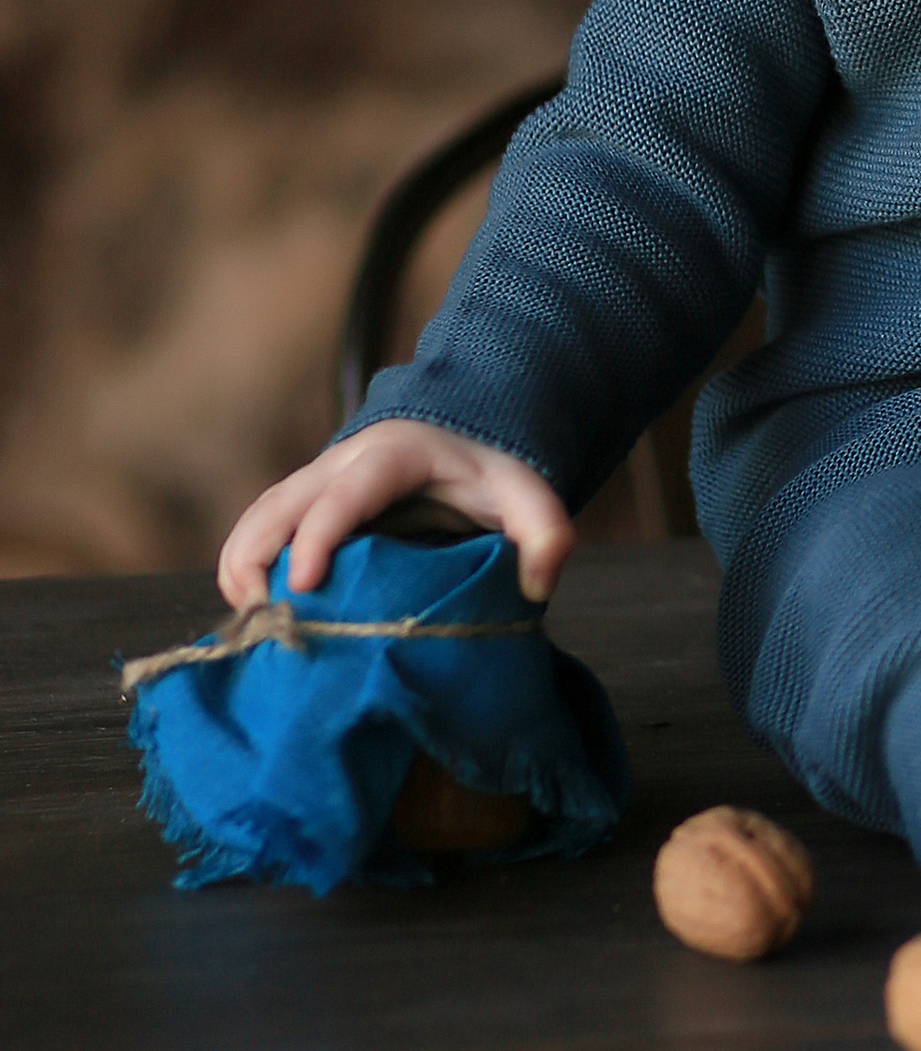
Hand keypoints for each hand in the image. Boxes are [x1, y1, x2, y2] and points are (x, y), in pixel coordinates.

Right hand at [216, 419, 575, 610]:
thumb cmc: (492, 470)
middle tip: (265, 615)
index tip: (303, 584)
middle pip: (283, 500)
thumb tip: (540, 584)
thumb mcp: (528, 494)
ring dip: (244, 560)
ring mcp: (320, 478)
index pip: (348, 493)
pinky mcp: (308, 500)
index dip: (321, 535)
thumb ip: (546, 533)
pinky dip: (244, 561)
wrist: (468, 431)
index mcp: (396, 456)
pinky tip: (249, 608)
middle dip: (262, 554)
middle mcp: (345, 461)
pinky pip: (261, 525)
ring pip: (262, 512)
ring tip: (251, 619)